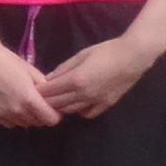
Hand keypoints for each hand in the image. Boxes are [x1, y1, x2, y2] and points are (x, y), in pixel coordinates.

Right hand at [0, 38, 61, 129]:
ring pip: (24, 124)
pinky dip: (15, 118)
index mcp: (29, 99)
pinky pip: (10, 124)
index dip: (55, 115)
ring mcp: (4, 114)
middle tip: (39, 103)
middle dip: (42, 115)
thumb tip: (53, 99)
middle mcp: (17, 110)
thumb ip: (45, 88)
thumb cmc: (9, 62)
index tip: (54, 108)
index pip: (51, 120)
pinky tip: (13, 106)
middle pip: (38, 123)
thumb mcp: (33, 72)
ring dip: (28, 117)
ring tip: (25, 104)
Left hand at [39, 34, 157, 121]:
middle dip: (46, 101)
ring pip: (70, 111)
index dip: (39, 92)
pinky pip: (88, 114)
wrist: (133, 56)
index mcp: (76, 80)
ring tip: (54, 102)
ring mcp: (95, 101)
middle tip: (38, 99)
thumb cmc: (106, 51)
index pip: (50, 91)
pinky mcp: (106, 104)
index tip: (31, 91)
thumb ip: (64, 68)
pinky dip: (78, 111)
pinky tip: (76, 104)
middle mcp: (84, 94)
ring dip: (60, 107)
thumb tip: (48, 79)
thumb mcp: (81, 55)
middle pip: (58, 104)